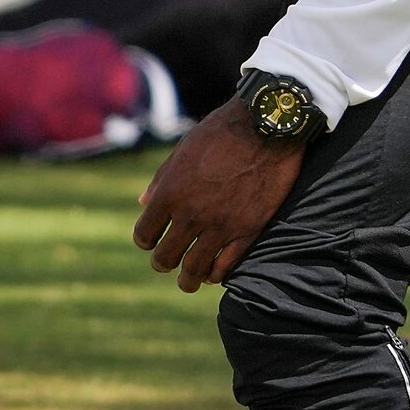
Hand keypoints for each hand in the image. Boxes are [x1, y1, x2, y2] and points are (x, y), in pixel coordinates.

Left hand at [133, 97, 307, 292]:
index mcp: (169, 193)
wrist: (266, 126)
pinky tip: (214, 274)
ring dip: (188, 280)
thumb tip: (143, 203)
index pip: (145, 233)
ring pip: (195, 269)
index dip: (145, 240)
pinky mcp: (248, 231)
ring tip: (187, 283)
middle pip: (166, 257)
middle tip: (165, 265)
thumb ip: (161, 180)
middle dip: (163, 263)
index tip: (150, 242)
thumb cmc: (220, 132)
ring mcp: (220, 226)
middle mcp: (190, 215)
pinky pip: (226, 265)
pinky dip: (216, 274)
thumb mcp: (182, 151)